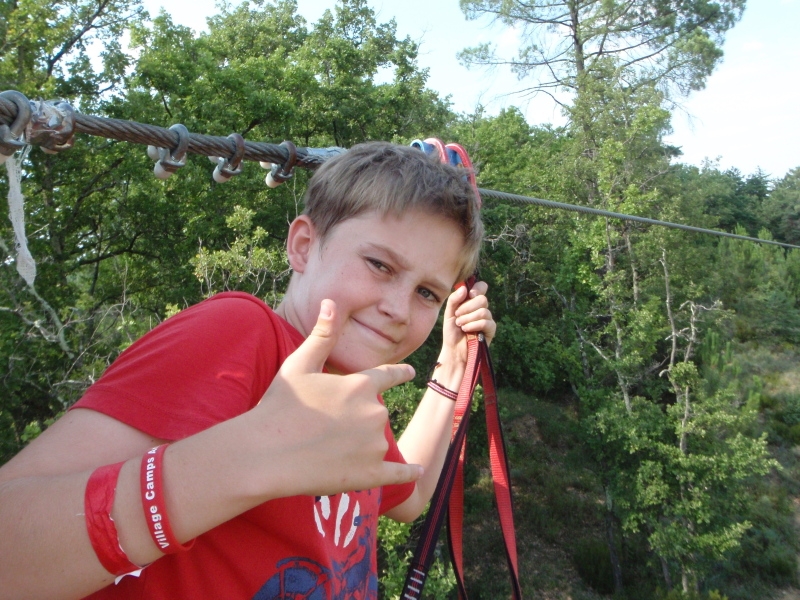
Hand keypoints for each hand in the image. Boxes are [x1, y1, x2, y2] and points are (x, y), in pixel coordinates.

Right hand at [253, 299, 422, 497]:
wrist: (266, 454)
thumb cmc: (280, 406)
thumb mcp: (299, 364)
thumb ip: (322, 335)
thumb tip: (331, 302)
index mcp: (360, 385)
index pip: (388, 375)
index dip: (399, 373)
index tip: (410, 372)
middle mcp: (374, 412)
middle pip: (376, 413)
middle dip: (360, 418)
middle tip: (328, 426)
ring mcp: (374, 446)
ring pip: (377, 442)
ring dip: (363, 445)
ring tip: (328, 450)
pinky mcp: (370, 474)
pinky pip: (398, 474)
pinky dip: (408, 473)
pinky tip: (417, 472)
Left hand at [440, 280, 495, 364]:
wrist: (454, 350)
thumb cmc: (451, 332)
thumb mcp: (449, 313)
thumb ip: (454, 299)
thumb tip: (464, 288)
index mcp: (472, 302)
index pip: (482, 287)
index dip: (477, 289)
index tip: (468, 295)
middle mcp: (482, 308)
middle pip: (482, 299)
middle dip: (467, 307)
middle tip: (458, 316)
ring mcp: (487, 318)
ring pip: (483, 311)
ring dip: (468, 318)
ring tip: (460, 325)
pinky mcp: (491, 330)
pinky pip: (486, 322)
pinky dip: (473, 325)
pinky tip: (466, 330)